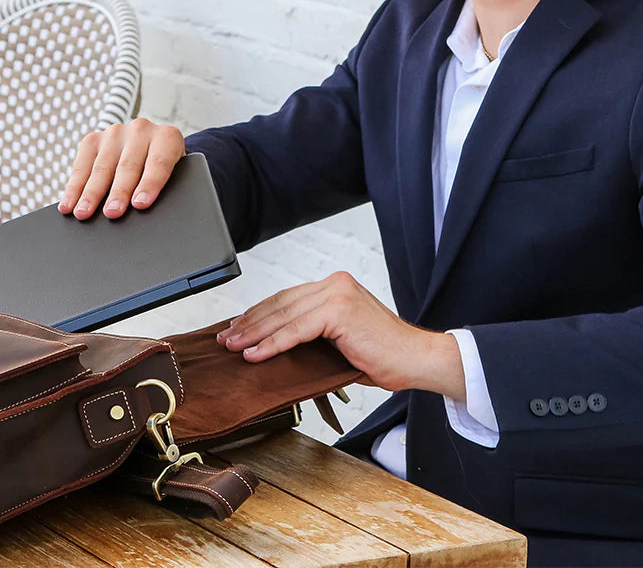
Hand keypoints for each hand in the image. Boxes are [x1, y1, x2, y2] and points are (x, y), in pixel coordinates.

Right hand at [58, 118, 184, 219]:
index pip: (158, 162)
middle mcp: (141, 130)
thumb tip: (144, 211)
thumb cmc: (163, 171)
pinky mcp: (93, 139)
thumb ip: (166, 188)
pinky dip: (73, 188)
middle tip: (111, 213)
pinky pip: (81, 165)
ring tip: (83, 213)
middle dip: (118, 192)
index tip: (140, 204)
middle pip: (128, 166)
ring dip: (90, 193)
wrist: (149, 147)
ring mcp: (115, 133)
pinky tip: (68, 204)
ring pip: (102, 167)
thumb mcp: (173, 176)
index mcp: (167, 138)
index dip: (149, 184)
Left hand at [215, 271, 466, 398]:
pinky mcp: (339, 310)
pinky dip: (273, 343)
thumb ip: (312, 334)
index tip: (237, 329)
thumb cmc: (383, 355)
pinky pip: (296, 329)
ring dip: (254, 333)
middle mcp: (335, 283)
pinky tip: (255, 354)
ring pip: (284, 315)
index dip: (259, 315)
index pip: (286, 299)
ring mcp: (337, 294)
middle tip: (227, 339)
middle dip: (249, 323)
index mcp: (335, 286)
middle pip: (280, 304)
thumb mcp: (340, 339)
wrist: (415, 359)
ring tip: (234, 347)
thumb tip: (276, 346)